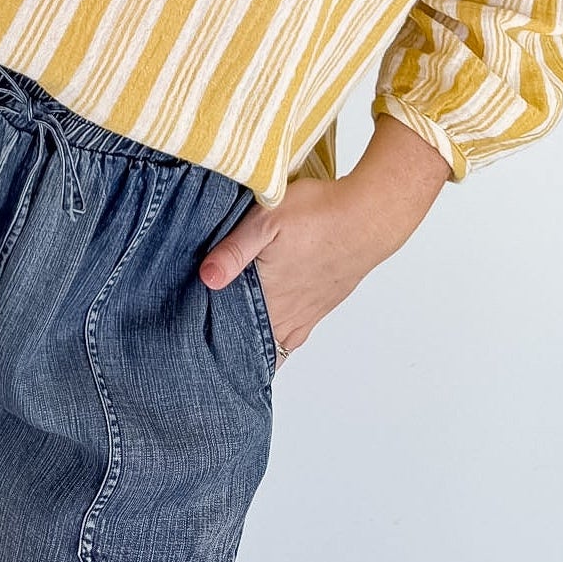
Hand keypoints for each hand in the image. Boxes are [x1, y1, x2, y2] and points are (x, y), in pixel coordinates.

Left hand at [197, 173, 396, 358]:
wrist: (368, 218)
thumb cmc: (319, 214)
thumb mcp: (267, 219)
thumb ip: (235, 250)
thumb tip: (206, 278)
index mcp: (270, 295)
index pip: (237, 332)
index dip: (215, 341)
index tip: (194, 343)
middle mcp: (288, 312)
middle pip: (254, 344)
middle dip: (230, 347)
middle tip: (205, 348)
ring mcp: (307, 312)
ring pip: (276, 344)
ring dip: (255, 344)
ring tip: (231, 344)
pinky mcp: (321, 305)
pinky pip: (295, 335)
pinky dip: (279, 340)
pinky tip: (268, 331)